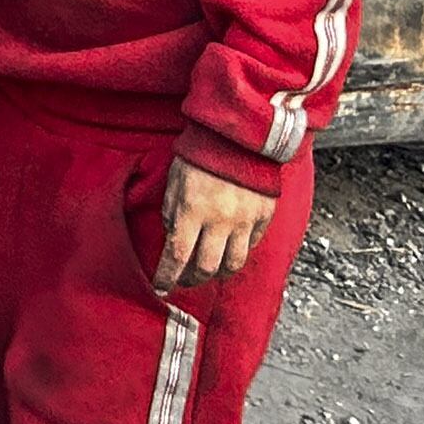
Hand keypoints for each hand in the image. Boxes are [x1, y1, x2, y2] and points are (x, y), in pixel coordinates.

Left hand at [154, 158, 276, 287]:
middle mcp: (220, 220)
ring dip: (217, 272)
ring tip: (207, 271)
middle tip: (184, 280)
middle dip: (192, 279)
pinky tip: (228, 250)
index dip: (167, 277)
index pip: (177, 256)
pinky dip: (238, 252)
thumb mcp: (174, 182)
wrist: (236, 135)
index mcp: (192, 210)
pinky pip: (252, 245)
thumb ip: (172, 214)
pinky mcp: (264, 215)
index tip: (160, 288)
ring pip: (233, 263)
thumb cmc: (199, 155)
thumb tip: (174, 241)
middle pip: (206, 267)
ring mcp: (245, 220)